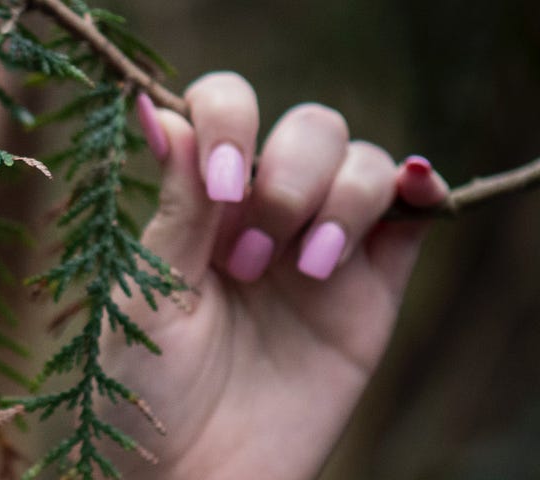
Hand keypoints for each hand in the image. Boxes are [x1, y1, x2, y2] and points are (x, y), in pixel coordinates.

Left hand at [100, 72, 450, 478]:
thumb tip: (157, 109)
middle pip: (307, 129)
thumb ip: (173, 206)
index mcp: (196, 203)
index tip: (219, 185)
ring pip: (362, 162)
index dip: (232, 122)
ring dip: (339, 199)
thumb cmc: (138, 391)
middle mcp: (259, 214)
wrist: (187, 478)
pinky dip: (420, 188)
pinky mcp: (371, 293)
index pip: (227, 111)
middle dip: (287, 176)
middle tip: (249, 258)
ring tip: (301, 271)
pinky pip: (414, 218)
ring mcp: (319, 249)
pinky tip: (410, 194)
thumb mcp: (143, 293)